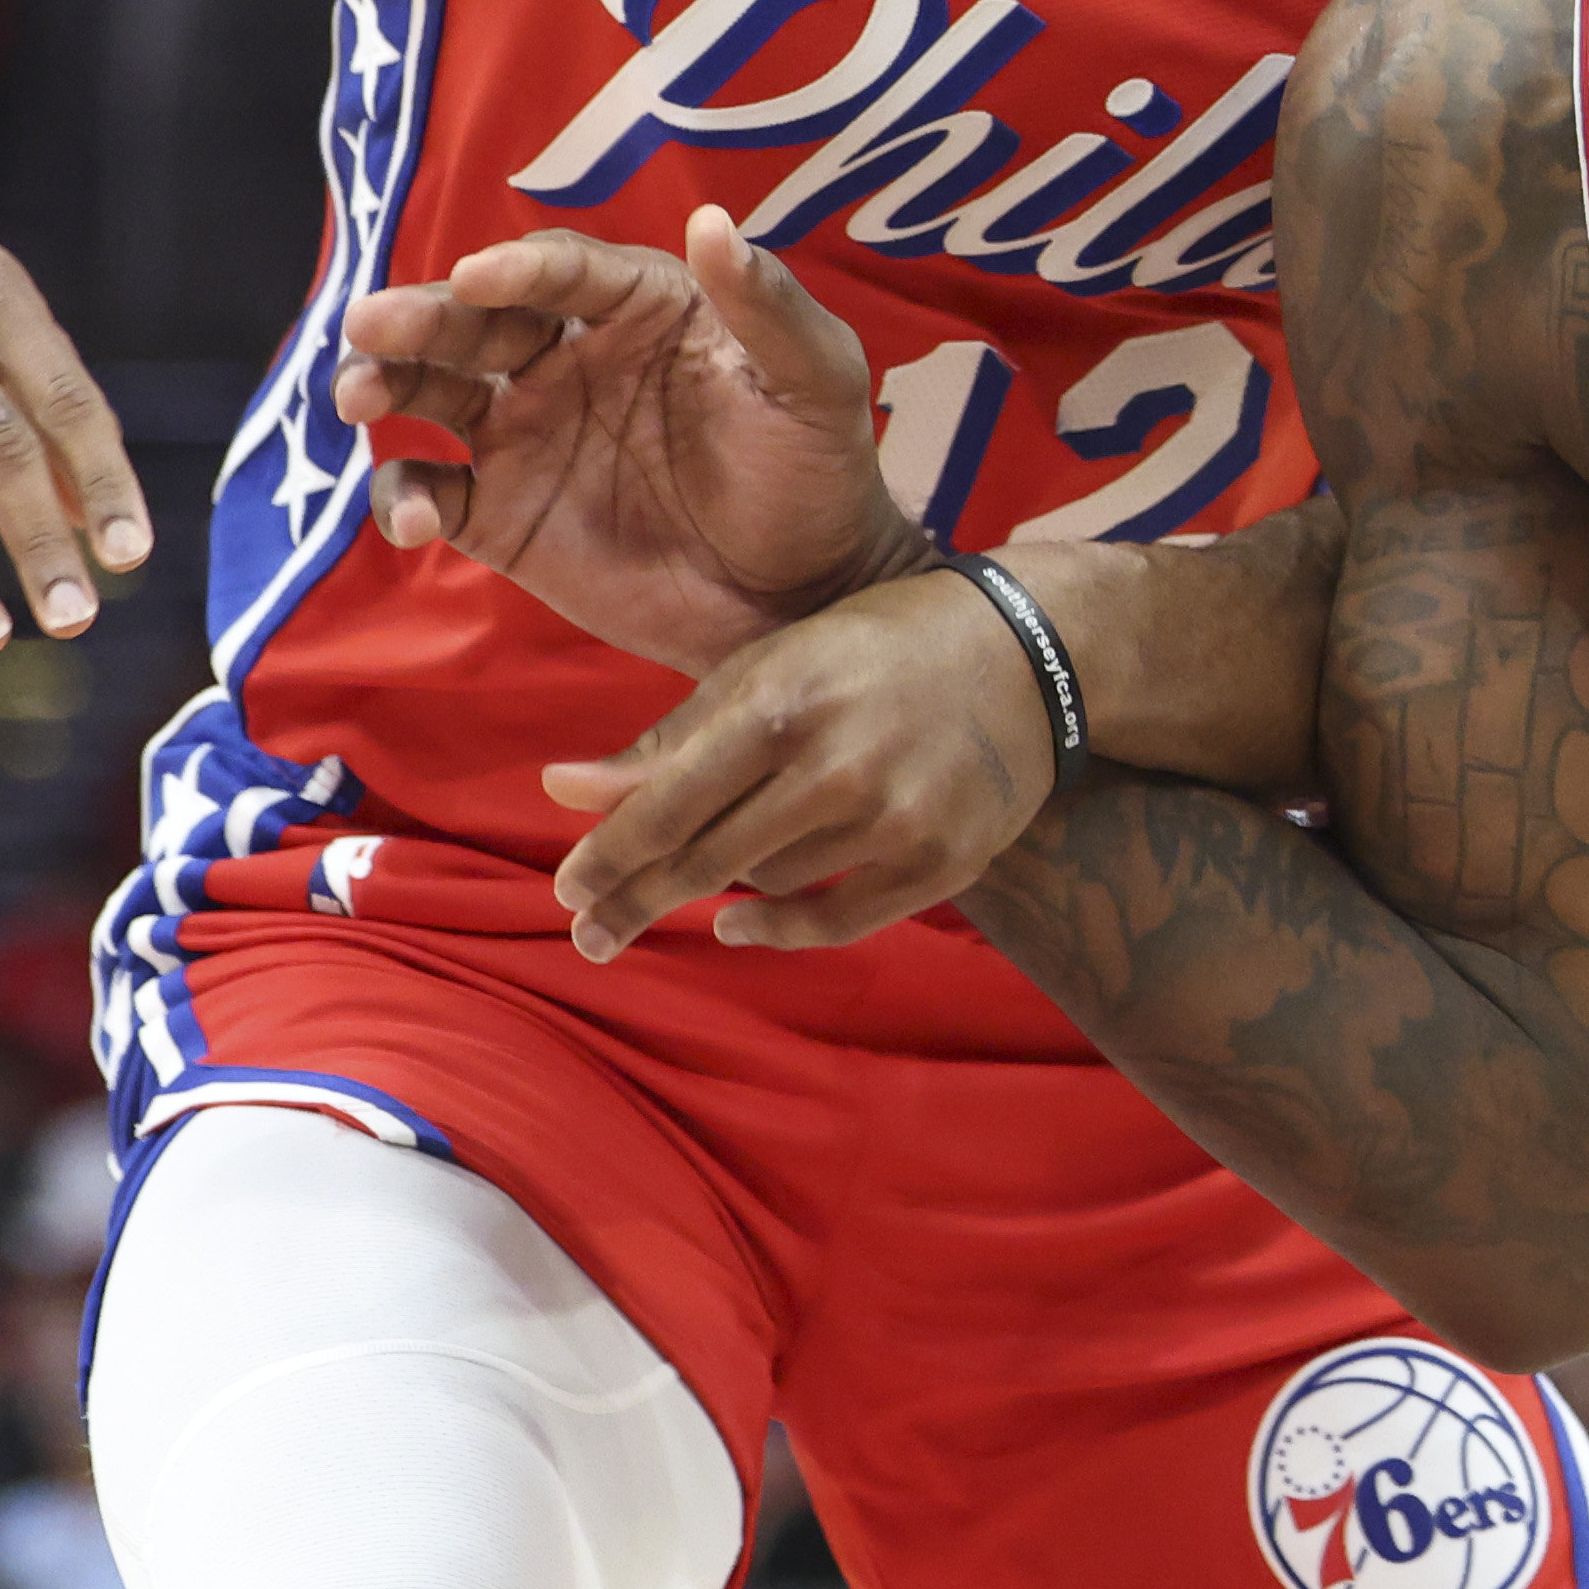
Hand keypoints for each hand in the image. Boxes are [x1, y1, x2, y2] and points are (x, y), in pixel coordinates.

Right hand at [342, 210, 929, 669]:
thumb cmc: (818, 473)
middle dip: (419, 317)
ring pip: (433, 390)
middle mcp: (567, 359)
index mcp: (638, 309)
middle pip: (476, 321)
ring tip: (354, 397)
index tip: (478, 277)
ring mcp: (526, 436)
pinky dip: (404, 496)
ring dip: (384, 383)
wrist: (805, 600)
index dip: (518, 269)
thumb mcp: (815, 382)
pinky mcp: (502, 515)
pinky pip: (431, 490)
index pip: (563, 272)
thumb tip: (712, 221)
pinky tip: (413, 519)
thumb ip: (767, 306)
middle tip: (372, 324)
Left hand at [545, 566, 1062, 959]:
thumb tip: (561, 790)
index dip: (609, 856)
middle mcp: (835, 764)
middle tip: (588, 936)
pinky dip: (775, 930)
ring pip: (765, 885)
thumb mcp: (769, 668)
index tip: (567, 891)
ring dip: (719, 886)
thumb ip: (669, 739)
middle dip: (635, 902)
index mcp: (781, 702)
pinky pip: (834, 923)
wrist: (1027, 654)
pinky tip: (732, 924)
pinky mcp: (940, 860)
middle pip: (706, 860)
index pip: (669, 802)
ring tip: (697, 875)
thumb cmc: (872, 651)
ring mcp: (893, 818)